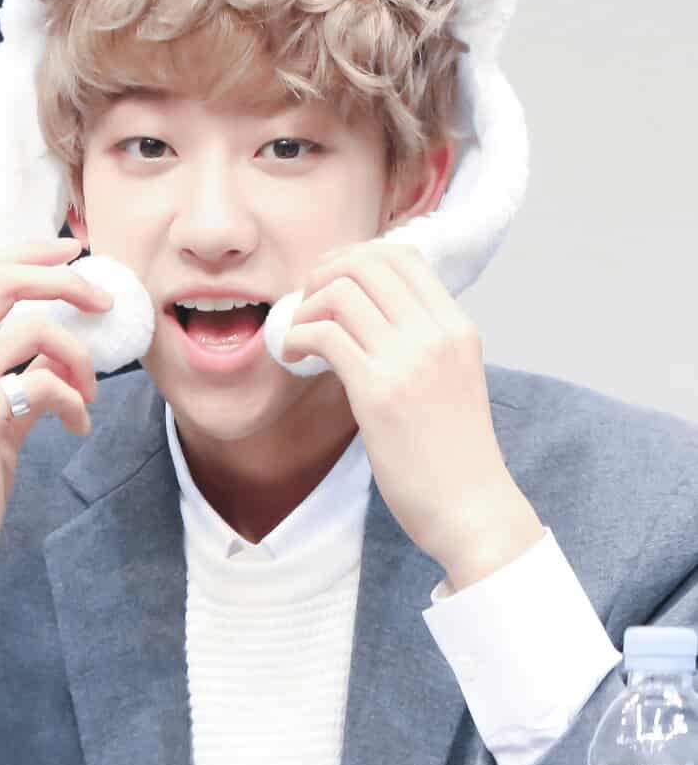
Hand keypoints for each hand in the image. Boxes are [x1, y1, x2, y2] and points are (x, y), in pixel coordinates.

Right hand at [0, 238, 112, 615]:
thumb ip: (20, 368)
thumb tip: (71, 337)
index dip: (32, 251)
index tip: (75, 249)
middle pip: (3, 279)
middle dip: (65, 280)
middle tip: (106, 300)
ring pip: (34, 329)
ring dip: (80, 355)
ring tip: (90, 391)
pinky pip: (46, 384)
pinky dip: (76, 401)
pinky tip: (79, 427)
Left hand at [282, 242, 543, 588]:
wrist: (471, 508)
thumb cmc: (453, 453)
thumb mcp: (451, 378)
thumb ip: (421, 342)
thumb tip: (367, 315)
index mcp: (457, 326)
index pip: (402, 256)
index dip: (355, 257)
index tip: (331, 282)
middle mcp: (437, 333)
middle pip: (367, 262)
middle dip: (324, 273)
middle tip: (306, 304)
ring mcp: (410, 360)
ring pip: (341, 293)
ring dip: (306, 307)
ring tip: (298, 337)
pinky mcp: (379, 392)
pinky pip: (325, 336)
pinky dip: (298, 337)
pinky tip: (294, 357)